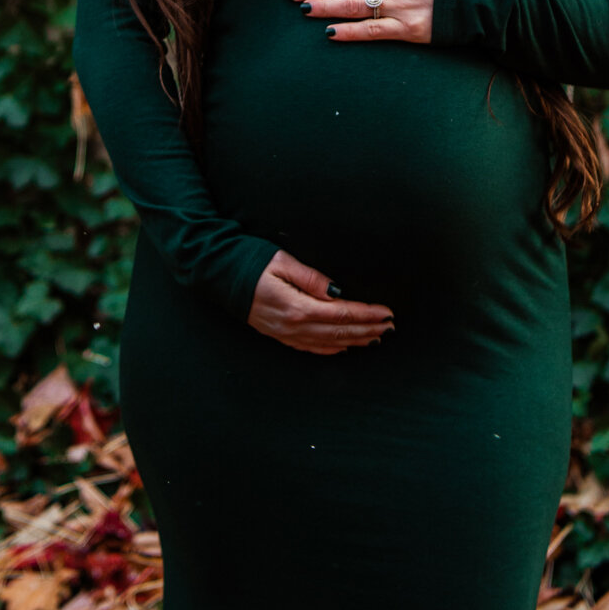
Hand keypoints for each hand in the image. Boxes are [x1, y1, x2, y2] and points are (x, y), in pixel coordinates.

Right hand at [247, 250, 393, 354]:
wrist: (218, 273)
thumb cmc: (250, 261)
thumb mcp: (282, 261)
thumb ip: (312, 279)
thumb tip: (338, 292)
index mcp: (296, 307)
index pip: (341, 314)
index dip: (367, 314)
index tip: (386, 312)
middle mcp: (292, 326)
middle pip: (339, 332)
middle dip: (368, 329)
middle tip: (390, 326)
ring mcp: (284, 333)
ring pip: (328, 343)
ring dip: (355, 340)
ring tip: (377, 336)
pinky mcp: (279, 334)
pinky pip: (311, 347)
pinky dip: (333, 348)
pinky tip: (345, 345)